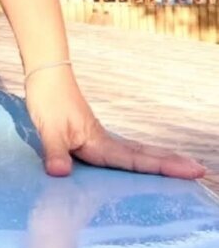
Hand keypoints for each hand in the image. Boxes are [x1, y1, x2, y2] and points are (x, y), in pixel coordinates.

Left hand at [24, 65, 206, 179]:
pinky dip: (138, 158)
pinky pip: (121, 151)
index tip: (191, 170)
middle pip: (144, 155)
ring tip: (181, 168)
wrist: (46, 73)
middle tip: (200, 171)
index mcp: (100, 142)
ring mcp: (99, 137)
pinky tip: (142, 162)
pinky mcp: (90, 136)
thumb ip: (55, 152)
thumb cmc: (47, 98)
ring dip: (158, 160)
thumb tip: (60, 174)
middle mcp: (105, 141)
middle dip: (171, 164)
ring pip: (135, 152)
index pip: (137, 160)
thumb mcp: (49, 128)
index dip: (163, 168)